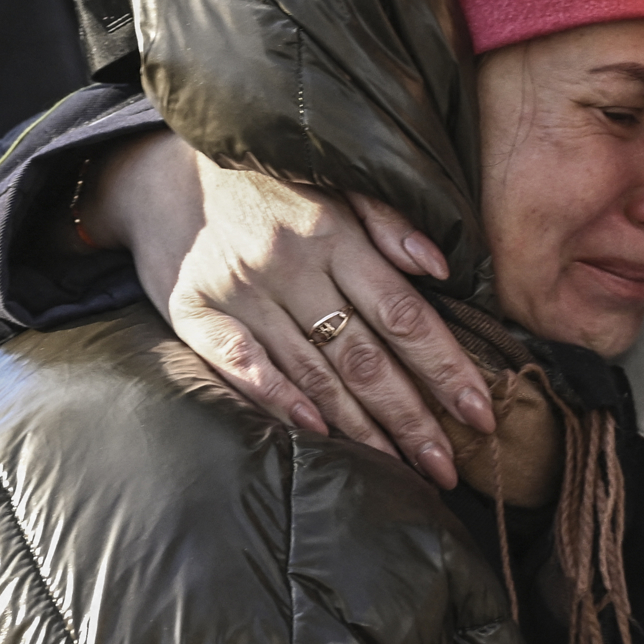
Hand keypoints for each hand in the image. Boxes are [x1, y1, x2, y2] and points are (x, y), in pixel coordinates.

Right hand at [79, 130, 494, 484]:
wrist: (161, 174)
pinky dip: (278, 400)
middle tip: (448, 469)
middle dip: (412, 418)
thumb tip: (441, 267)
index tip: (481, 413)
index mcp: (333, 234)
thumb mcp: (335, 181)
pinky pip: (241, 364)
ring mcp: (240, 293)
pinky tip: (317, 435)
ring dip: (360, 428)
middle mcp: (289, 267)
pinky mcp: (195, 313)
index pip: (403, 314)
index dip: (446, 367)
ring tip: (401, 469)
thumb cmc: (269, 185)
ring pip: (312, 373)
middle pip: (364, 356)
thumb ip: (389, 219)